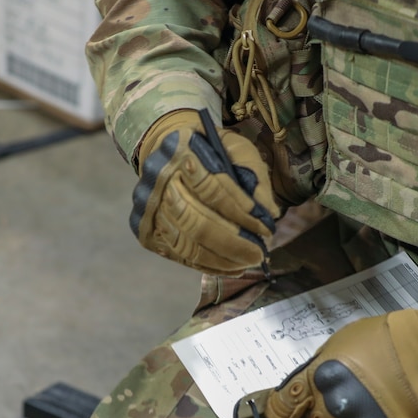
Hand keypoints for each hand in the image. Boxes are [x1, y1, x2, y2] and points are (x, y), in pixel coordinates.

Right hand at [130, 109, 280, 274]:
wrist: (168, 150)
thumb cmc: (211, 150)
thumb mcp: (238, 151)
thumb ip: (256, 179)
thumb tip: (269, 215)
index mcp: (182, 154)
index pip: (214, 190)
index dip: (242, 213)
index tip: (266, 228)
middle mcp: (160, 183)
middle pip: (197, 223)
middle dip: (233, 243)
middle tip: (259, 255)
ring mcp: (151, 210)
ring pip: (187, 244)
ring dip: (221, 259)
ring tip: (247, 263)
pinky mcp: (148, 231)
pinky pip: (180, 256)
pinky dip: (208, 266)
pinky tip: (231, 267)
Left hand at [264, 307, 417, 417]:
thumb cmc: (392, 338)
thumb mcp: (345, 339)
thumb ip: (323, 365)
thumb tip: (313, 381)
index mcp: (320, 378)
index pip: (282, 407)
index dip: (283, 412)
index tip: (285, 416)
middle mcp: (335, 409)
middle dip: (333, 411)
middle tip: (361, 395)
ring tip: (385, 406)